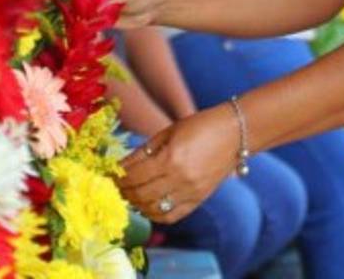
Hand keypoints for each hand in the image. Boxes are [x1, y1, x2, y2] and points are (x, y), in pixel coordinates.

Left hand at [117, 105, 240, 223]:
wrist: (235, 133)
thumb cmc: (200, 126)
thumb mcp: (168, 131)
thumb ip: (144, 151)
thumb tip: (121, 166)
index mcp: (171, 158)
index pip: (134, 176)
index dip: (118, 177)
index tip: (108, 175)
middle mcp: (180, 179)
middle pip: (141, 194)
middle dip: (123, 191)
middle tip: (114, 186)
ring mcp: (191, 193)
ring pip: (154, 209)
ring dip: (136, 204)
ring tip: (129, 195)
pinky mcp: (199, 200)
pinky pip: (172, 216)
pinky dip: (155, 214)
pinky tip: (147, 205)